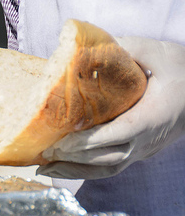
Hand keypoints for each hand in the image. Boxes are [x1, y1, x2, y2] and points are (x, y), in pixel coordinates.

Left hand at [38, 36, 184, 179]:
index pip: (120, 134)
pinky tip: (60, 167)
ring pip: (108, 168)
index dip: (90, 141)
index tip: (63, 142)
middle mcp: (148, 139)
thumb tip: (89, 45)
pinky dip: (84, 170)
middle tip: (44, 152)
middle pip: (109, 156)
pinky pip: (110, 167)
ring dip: (76, 170)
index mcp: (154, 115)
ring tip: (44, 166)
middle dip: (75, 158)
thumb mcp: (159, 52)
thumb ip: (129, 48)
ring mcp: (144, 149)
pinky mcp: (138, 152)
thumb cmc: (182, 70)